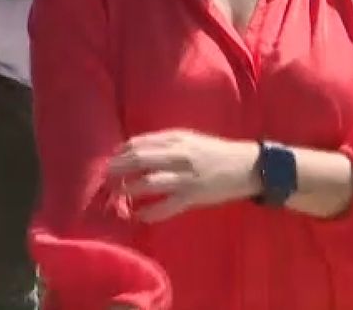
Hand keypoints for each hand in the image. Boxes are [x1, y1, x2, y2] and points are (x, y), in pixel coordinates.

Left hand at [106, 129, 260, 222]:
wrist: (247, 166)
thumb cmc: (214, 151)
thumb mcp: (188, 138)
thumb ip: (163, 142)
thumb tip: (132, 149)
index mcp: (175, 139)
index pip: (138, 144)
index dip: (119, 153)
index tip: (108, 161)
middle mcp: (178, 155)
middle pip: (138, 160)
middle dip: (117, 170)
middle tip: (105, 179)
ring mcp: (185, 177)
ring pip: (149, 182)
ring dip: (129, 190)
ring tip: (117, 196)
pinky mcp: (193, 196)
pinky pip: (166, 206)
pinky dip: (149, 212)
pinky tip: (138, 215)